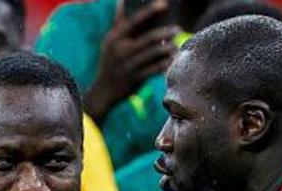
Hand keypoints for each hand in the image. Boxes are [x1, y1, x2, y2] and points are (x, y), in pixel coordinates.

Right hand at [84, 0, 177, 122]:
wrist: (104, 91)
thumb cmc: (110, 62)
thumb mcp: (110, 42)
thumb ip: (118, 22)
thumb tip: (121, 2)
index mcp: (115, 38)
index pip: (134, 21)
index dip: (150, 11)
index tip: (164, 4)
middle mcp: (122, 50)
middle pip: (149, 37)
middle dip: (166, 32)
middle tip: (177, 29)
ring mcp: (129, 65)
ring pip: (155, 53)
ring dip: (169, 47)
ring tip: (175, 45)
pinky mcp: (136, 78)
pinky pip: (156, 68)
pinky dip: (166, 62)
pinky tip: (172, 58)